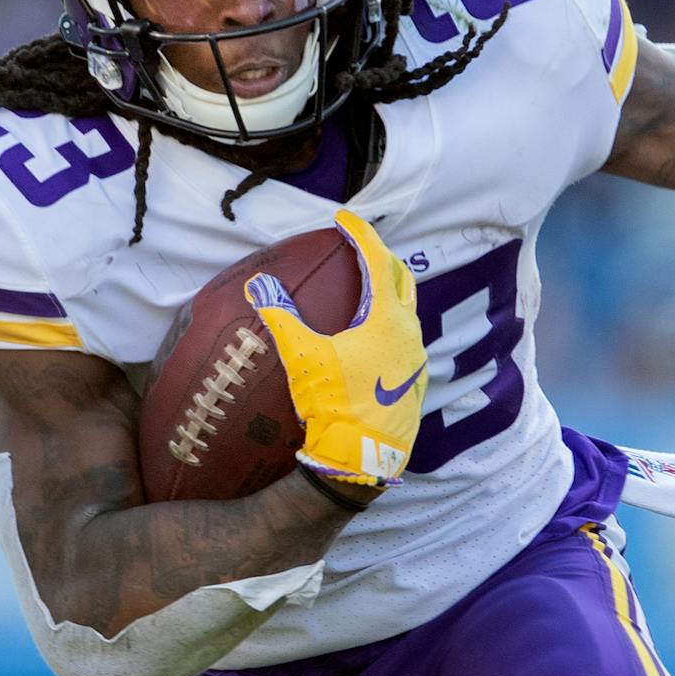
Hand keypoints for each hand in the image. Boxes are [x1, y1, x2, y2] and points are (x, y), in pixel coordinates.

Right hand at [245, 210, 427, 487]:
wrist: (362, 457)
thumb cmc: (335, 403)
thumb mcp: (303, 358)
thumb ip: (282, 318)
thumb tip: (259, 287)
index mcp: (387, 319)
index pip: (377, 261)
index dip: (360, 234)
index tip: (343, 218)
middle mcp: (410, 333)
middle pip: (402, 279)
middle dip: (382, 257)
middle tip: (360, 247)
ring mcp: (416, 359)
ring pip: (408, 310)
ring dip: (389, 291)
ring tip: (367, 287)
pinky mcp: (414, 381)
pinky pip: (407, 337)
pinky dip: (391, 322)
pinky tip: (373, 335)